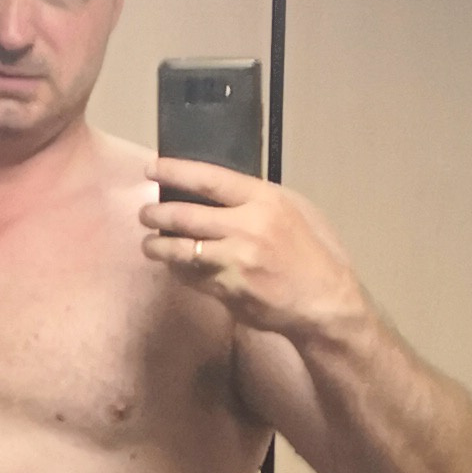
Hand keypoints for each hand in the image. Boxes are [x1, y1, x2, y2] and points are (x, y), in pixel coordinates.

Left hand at [141, 158, 366, 342]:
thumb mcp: (297, 209)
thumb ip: (259, 199)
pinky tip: (175, 267)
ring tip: (150, 244)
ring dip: (157, 247)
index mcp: (264, 201)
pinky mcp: (226, 291)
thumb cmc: (316, 252)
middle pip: (184, 216)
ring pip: (179, 250)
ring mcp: (233, 262)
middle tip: (146, 214)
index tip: (152, 169)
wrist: (325, 302)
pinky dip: (178, 271)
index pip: (208, 180)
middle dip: (156, 214)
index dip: (175, 172)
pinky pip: (190, 277)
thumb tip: (220, 191)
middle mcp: (245, 228)